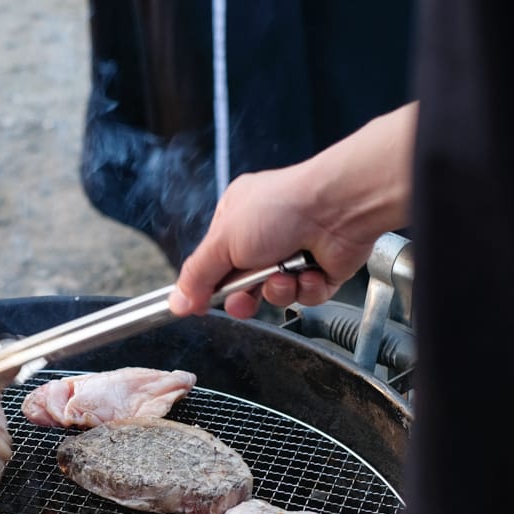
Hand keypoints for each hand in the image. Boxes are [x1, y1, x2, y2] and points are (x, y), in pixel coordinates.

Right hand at [169, 103, 416, 317]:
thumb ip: (197, 275)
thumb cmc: (281, 208)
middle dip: (244, 295)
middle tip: (244, 297)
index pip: (213, 261)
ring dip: (277, 290)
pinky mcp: (320, 270)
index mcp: (236, 218)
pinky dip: (306, 288)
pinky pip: (304, 296)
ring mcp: (294, 253)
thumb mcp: (223, 241)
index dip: (206, 286)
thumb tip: (176, 302)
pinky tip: (310, 272)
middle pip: (242, 284)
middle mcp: (265, 234)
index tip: (198, 305)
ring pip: (274, 293)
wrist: (337, 208)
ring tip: (285, 274)